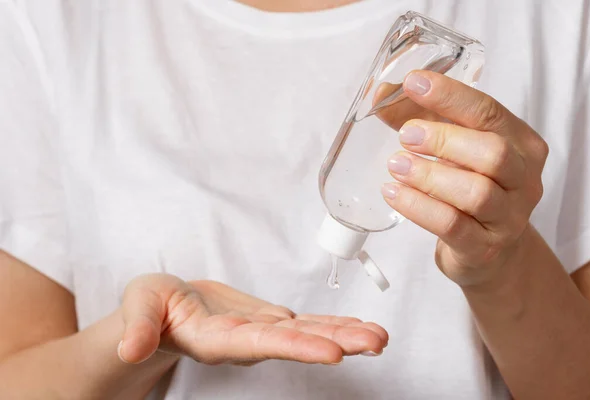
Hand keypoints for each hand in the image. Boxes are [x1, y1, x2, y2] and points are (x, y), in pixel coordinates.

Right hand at [118, 274, 387, 365]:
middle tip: (377, 343)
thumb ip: (138, 325)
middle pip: (296, 343)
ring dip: (346, 334)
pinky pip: (306, 323)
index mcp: (215, 338)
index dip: (296, 347)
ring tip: (381, 338)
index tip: (332, 352)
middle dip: (337, 342)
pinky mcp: (269, 322)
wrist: (168, 308)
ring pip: (308, 333)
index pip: (259, 344)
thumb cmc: (151, 306)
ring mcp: (261, 332)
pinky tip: (359, 328)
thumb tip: (129, 347)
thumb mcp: (138, 305)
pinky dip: (334, 324)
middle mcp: (246, 341)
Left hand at [380, 71, 548, 286]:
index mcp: (522, 144)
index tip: (414, 83)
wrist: (487, 252)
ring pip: (476, 192)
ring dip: (429, 175)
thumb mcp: (451, 149)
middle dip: (444, 139)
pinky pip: (451, 225)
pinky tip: (393, 193)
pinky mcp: (483, 248)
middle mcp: (523, 180)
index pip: (490, 112)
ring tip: (396, 165)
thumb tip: (381, 94)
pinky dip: (418, 207)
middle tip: (406, 136)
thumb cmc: (468, 188)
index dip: (451, 96)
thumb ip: (420, 117)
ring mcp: (507, 218)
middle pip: (493, 152)